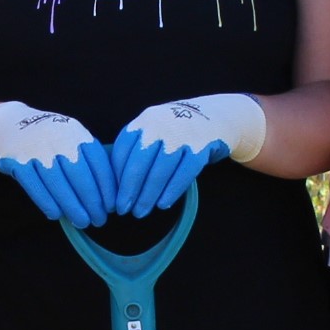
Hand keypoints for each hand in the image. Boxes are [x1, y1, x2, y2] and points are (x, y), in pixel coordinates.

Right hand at [0, 100, 113, 228]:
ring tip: (82, 222)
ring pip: (58, 183)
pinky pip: (34, 185)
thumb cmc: (49, 138)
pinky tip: (56, 215)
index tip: (112, 207)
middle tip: (99, 220)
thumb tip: (111, 193)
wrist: (7, 125)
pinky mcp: (17, 160)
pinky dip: (46, 202)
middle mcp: (58, 139)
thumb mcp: (71, 137)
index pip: (98, 163)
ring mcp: (36, 149)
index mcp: (77, 133)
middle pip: (80, 176)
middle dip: (93, 202)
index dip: (107, 188)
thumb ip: (89, 158)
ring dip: (72, 206)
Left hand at [106, 93, 265, 216]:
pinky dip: (171, 191)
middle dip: (129, 191)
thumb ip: (136, 149)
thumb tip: (115, 185)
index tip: (112, 198)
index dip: (116, 178)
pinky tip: (162, 204)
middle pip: (138, 163)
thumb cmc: (176, 131)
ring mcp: (182, 135)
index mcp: (143, 121)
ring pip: (160, 171)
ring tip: (140, 212)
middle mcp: (160, 125)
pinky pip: (183, 173)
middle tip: (123, 211)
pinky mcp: (201, 147)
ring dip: (148, 195)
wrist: (217, 117)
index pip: (122, 152)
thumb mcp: (153, 130)